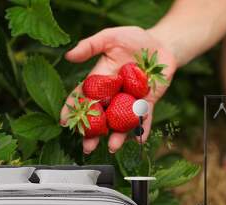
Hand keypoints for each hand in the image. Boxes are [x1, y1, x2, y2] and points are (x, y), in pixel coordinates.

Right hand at [60, 26, 177, 153]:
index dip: (72, 109)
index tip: (64, 121)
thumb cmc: (133, 39)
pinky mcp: (147, 103)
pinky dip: (142, 129)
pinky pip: (144, 118)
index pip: (82, 98)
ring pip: (120, 122)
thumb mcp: (109, 38)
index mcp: (99, 81)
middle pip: (99, 117)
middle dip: (92, 132)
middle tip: (86, 146)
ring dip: (116, 135)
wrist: (161, 44)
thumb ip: (90, 46)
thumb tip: (69, 55)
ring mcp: (129, 101)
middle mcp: (112, 95)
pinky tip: (139, 139)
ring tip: (112, 146)